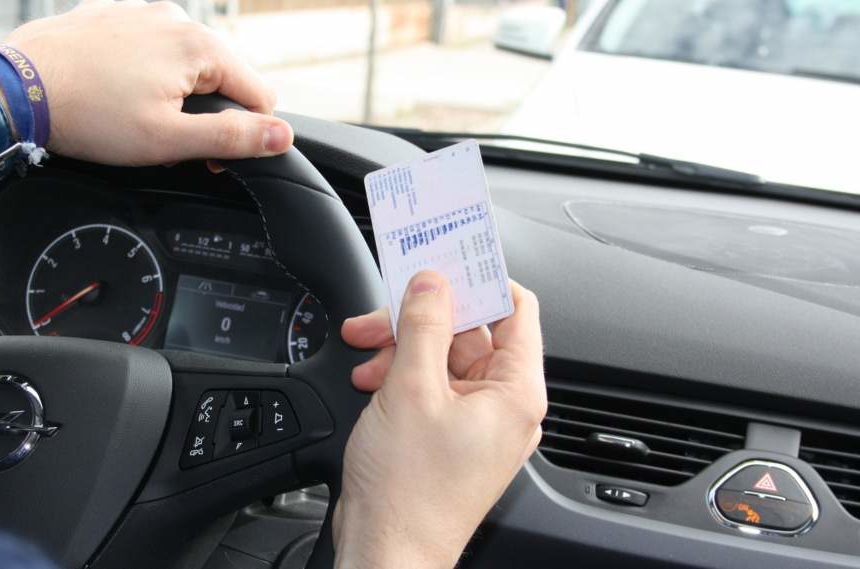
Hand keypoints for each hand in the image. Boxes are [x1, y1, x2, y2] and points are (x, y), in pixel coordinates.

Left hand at [6, 0, 292, 165]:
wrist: (14, 90)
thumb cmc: (88, 115)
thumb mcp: (169, 140)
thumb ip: (232, 138)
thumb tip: (281, 135)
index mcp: (199, 46)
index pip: (259, 94)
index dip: (244, 134)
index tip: (207, 156)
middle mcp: (174, 19)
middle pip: (222, 75)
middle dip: (206, 112)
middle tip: (167, 141)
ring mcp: (140, 13)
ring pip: (184, 63)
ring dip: (175, 94)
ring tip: (135, 118)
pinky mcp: (111, 17)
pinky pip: (148, 49)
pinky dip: (143, 73)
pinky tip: (115, 95)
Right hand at [333, 271, 546, 568]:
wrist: (387, 550)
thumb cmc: (409, 492)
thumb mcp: (412, 389)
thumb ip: (424, 324)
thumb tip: (432, 282)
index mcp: (515, 392)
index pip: (515, 309)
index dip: (480, 280)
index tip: (446, 260)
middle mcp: (502, 406)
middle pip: (469, 332)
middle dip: (421, 319)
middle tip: (382, 313)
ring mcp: (474, 422)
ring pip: (443, 358)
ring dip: (402, 348)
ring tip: (366, 353)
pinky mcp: (447, 436)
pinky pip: (430, 387)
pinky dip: (400, 376)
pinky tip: (370, 380)